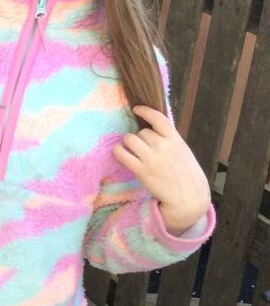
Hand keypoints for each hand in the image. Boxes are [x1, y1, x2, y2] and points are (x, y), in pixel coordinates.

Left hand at [112, 106, 210, 234]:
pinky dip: (118, 151)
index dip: (145, 111)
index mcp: (175, 139)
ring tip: (132, 150)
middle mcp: (162, 146)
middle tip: (144, 148)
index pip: (158, 118)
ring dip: (129, 143)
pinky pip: (122, 154)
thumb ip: (170, 140)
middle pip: (142, 132)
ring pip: (130, 139)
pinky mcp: (141, 170)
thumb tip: (152, 131)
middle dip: (141, 138)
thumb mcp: (183, 151)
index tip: (136, 109)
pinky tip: (120, 152)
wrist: (188, 196)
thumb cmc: (186, 174)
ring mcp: (151, 158)